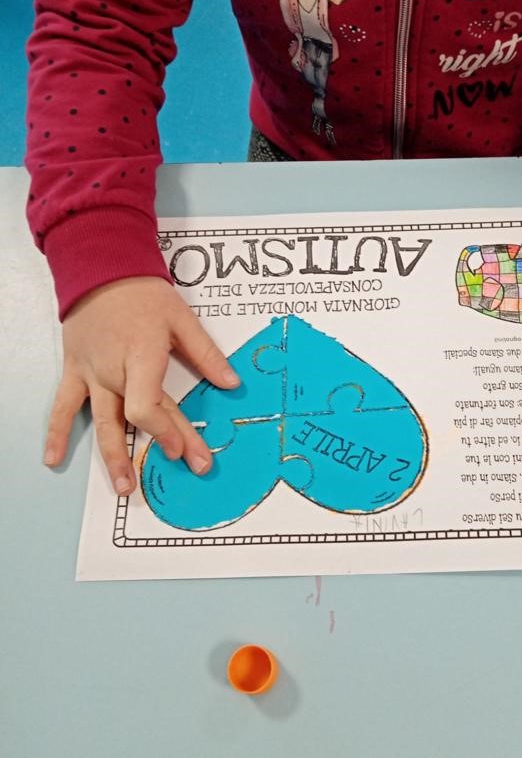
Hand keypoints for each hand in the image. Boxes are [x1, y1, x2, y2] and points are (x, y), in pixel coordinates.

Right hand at [43, 277, 239, 493]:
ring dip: (112, 457)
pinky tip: (54, 459)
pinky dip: (56, 433)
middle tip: (183, 470)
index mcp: (140, 357)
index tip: (184, 448)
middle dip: (160, 448)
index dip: (166, 431)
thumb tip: (232, 382)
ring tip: (124, 488)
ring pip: (101, 423)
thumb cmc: (142, 292)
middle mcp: (113, 371)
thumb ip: (206, 354)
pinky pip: (64, 407)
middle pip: (134, 421)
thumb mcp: (181, 319)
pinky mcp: (76, 372)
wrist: (100, 269)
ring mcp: (91, 374)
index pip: (147, 406)